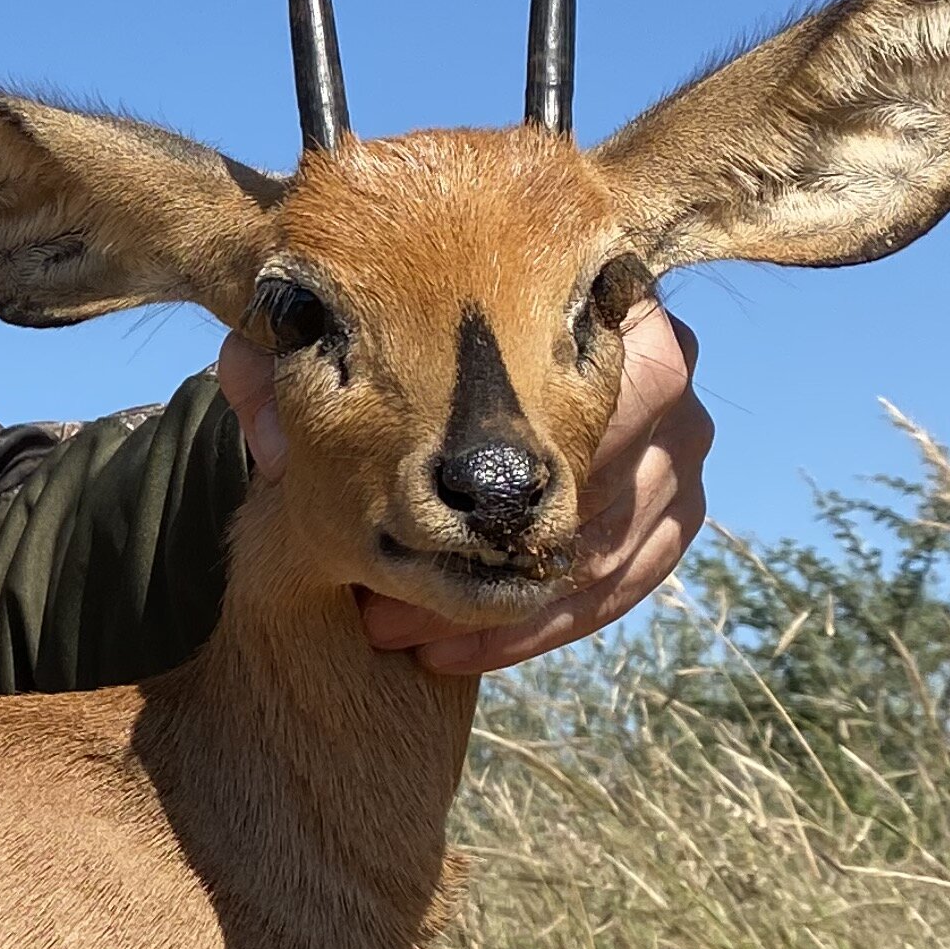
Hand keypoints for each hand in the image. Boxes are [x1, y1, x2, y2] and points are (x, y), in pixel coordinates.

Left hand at [214, 303, 710, 674]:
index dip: (496, 460)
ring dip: (496, 608)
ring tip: (392, 632)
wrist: (458, 367)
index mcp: (596, 296)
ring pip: (601, 548)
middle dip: (483, 551)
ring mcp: (682, 447)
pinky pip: (617, 587)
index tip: (403, 513)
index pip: (585, 381)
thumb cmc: (402, 347)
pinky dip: (534, 629)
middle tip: (381, 598)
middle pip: (597, 477)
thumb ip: (284, 371)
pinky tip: (449, 652)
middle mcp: (663, 367)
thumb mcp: (331, 349)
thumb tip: (268, 420)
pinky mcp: (674, 513)